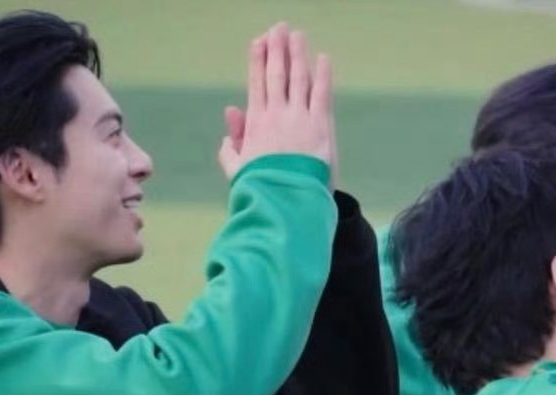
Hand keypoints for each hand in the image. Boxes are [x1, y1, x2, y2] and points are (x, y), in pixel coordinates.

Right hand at [218, 24, 334, 182]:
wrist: (287, 206)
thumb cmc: (262, 193)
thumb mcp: (239, 171)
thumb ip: (232, 145)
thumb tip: (231, 115)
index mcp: (256, 124)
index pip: (256, 83)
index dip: (257, 60)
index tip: (259, 41)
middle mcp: (276, 115)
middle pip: (276, 74)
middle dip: (277, 49)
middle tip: (279, 28)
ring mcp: (299, 119)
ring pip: (298, 78)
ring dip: (298, 54)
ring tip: (298, 36)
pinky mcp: (320, 127)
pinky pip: (321, 94)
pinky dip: (323, 75)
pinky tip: (323, 59)